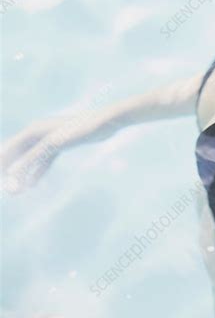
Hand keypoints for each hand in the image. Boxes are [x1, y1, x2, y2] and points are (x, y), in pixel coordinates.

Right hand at [0, 111, 117, 194]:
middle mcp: (38, 132)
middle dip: (10, 170)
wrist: (101, 124)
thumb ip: (31, 159)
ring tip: (15, 192)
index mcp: (34, 129)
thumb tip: (11, 174)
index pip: (10, 148)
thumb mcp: (51, 145)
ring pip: (31, 159)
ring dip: (23, 174)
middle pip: (18, 153)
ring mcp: (49, 138)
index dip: (2, 162)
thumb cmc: (76, 131)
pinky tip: (32, 186)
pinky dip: (37, 172)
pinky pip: (43, 160)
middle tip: (6, 189)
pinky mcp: (60, 144)